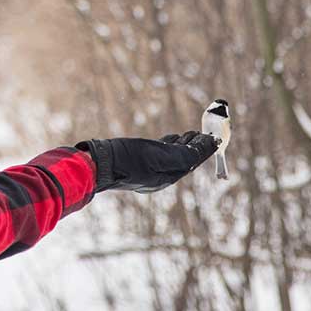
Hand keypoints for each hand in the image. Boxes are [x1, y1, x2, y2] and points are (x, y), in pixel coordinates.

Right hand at [75, 131, 219, 192]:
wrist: (95, 165)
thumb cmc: (125, 159)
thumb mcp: (156, 155)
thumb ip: (181, 155)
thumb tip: (202, 151)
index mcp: (167, 177)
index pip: (192, 161)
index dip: (204, 148)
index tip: (214, 136)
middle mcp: (160, 177)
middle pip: (185, 160)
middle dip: (197, 147)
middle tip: (207, 133)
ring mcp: (149, 171)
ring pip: (174, 157)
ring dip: (185, 145)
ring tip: (192, 134)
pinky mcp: (139, 164)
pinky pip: (161, 155)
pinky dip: (170, 145)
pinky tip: (171, 138)